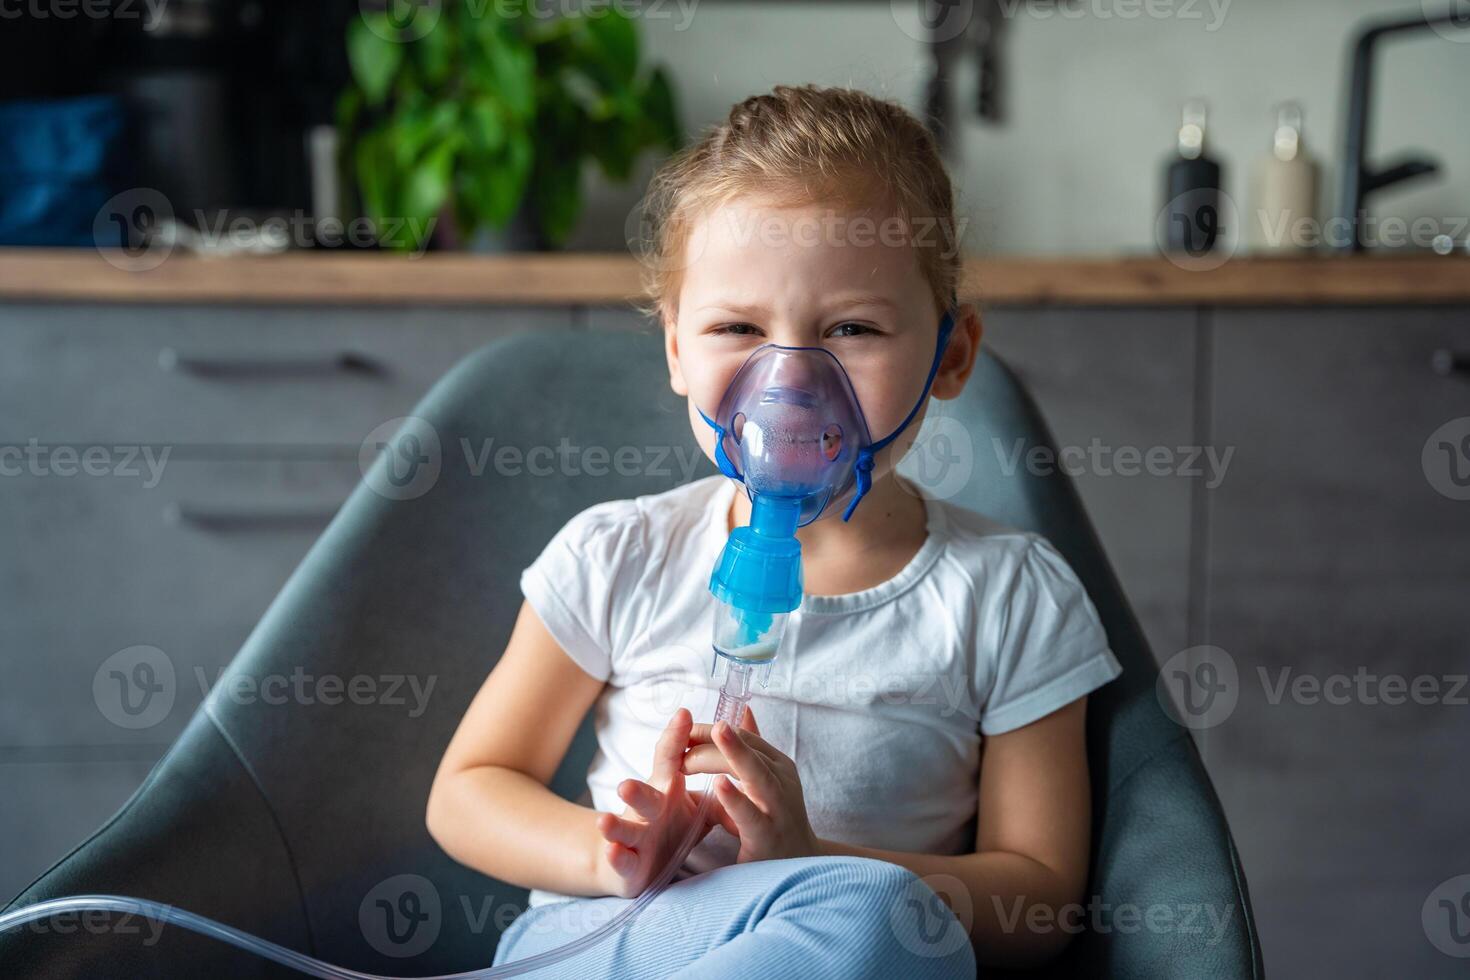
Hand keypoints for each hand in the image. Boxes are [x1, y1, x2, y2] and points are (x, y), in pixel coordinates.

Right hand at [593, 707, 723, 898]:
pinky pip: (622, 859)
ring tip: (605, 820)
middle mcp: (648, 807)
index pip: (669, 759)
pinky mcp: (629, 862)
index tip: (684, 715)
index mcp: (666, 788)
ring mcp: (635, 834)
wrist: (635, 861)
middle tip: (628, 781)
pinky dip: (617, 856)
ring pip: (624, 827)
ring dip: (615, 825)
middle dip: (636, 789)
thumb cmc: (672, 825)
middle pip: (642, 794)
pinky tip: (614, 851)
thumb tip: (738, 738)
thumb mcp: (696, 800)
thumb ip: (712, 774)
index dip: (675, 738)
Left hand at [682, 706, 821, 863]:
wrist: (801, 865)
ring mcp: (778, 808)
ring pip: (756, 775)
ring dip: (735, 753)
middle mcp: (782, 782)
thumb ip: (754, 748)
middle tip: (685, 735)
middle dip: (718, 739)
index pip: (747, 738)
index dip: (715, 730)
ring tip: (717, 732)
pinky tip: (719, 785)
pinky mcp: (768, 836)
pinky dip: (736, 799)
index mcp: (779, 766)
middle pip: (751, 751)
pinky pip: (751, 815)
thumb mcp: (769, 779)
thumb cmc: (778, 819)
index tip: (686, 727)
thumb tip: (743, 709)